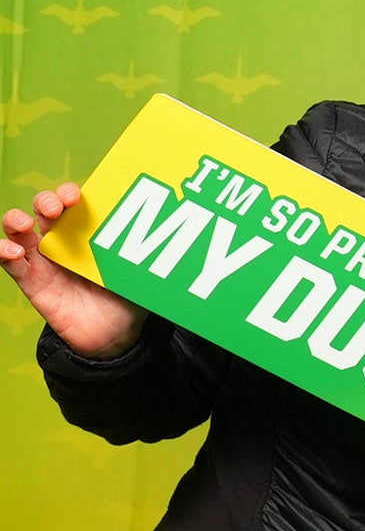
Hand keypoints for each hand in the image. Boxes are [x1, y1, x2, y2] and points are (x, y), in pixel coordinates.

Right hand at [1, 183, 145, 357]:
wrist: (113, 337)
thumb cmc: (128, 298)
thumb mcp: (143, 276)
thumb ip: (152, 262)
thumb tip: (180, 248)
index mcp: (91, 231)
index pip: (76, 202)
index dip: (71, 193)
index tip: (77, 197)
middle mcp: (64, 239)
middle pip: (45, 208)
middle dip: (47, 200)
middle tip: (57, 208)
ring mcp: (45, 259)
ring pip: (20, 229)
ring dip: (17, 220)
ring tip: (25, 225)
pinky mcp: (31, 281)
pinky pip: (10, 263)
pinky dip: (3, 251)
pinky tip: (11, 251)